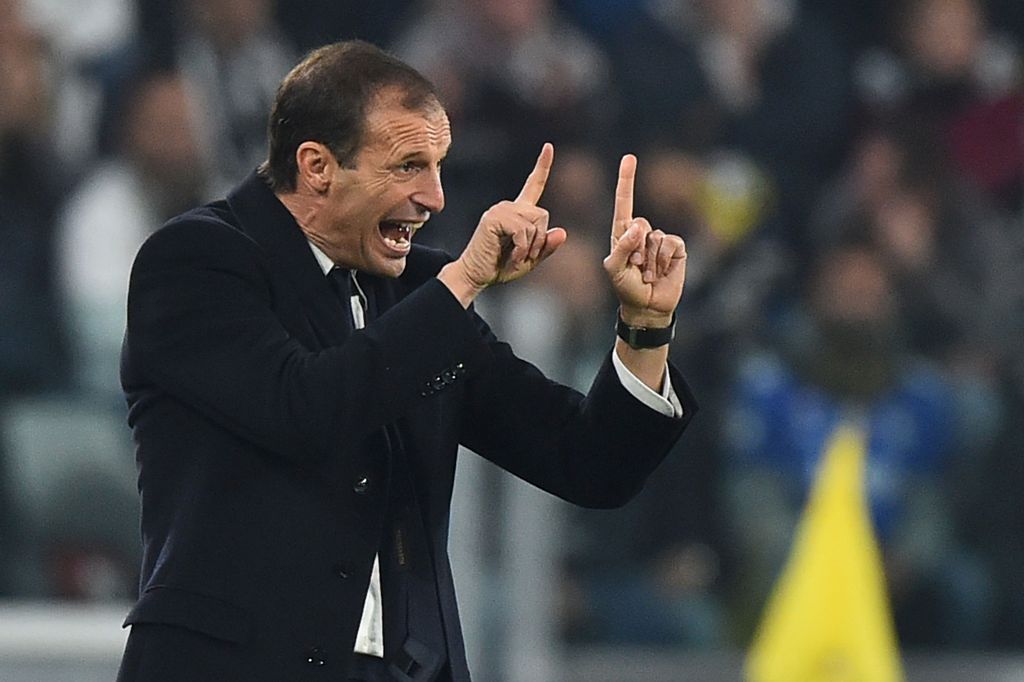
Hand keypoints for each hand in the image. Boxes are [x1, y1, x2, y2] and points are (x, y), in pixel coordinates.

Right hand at [440, 144, 566, 303]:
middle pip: (543, 214)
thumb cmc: (501, 267)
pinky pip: (523, 231)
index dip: (543, 166)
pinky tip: (512, 257)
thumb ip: (546, 247)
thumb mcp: (531, 259)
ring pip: (534, 223)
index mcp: (519, 212)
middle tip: (525, 256)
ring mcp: (500, 210)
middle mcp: (509, 206)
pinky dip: (522, 249)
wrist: (476, 276)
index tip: (548, 147)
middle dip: (540, 240)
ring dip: (530, 247)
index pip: (533, 185)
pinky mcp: (494, 218)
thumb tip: (562, 232)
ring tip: (516, 257)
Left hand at [603, 154, 686, 326]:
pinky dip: (664, 261)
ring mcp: (660, 240)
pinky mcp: (676, 247)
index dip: (626, 181)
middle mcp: (641, 233)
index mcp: (622, 234)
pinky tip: (662, 273)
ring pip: (655, 238)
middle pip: (639, 223)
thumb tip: (637, 228)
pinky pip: (670, 244)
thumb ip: (623, 248)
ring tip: (648, 275)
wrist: (648, 306)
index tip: (629, 158)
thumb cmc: (627, 287)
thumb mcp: (615, 270)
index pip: (624, 203)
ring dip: (650, 261)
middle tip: (637, 269)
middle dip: (637, 249)